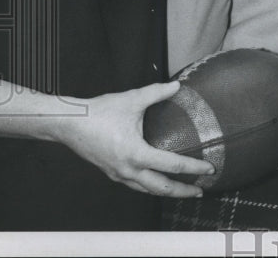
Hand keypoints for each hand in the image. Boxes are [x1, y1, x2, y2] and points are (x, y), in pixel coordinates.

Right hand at [55, 81, 214, 197]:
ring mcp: (118, 174)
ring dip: (167, 192)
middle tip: (200, 191)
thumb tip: (177, 86)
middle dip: (183, 192)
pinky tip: (156, 180)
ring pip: (147, 190)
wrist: (69, 124)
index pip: (172, 165)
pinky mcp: (112, 172)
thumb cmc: (98, 113)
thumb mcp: (132, 100)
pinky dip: (150, 186)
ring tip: (183, 190)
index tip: (209, 169)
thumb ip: (157, 93)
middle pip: (161, 188)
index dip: (193, 168)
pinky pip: (135, 185)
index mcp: (136, 154)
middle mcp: (128, 169)